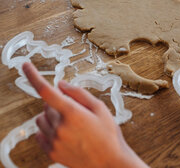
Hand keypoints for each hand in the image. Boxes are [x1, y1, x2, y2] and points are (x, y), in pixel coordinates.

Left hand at [22, 62, 147, 167]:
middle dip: (58, 103)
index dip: (34, 76)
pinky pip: (39, 134)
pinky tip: (65, 134)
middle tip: (76, 112)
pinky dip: (48, 130)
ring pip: (41, 119)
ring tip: (71, 124)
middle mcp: (59, 127)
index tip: (26, 65)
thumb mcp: (101, 109)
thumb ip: (79, 94)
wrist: (109, 163)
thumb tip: (60, 84)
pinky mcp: (51, 152)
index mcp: (73, 113)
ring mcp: (54, 141)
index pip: (47, 91)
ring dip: (51, 117)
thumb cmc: (108, 134)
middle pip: (47, 106)